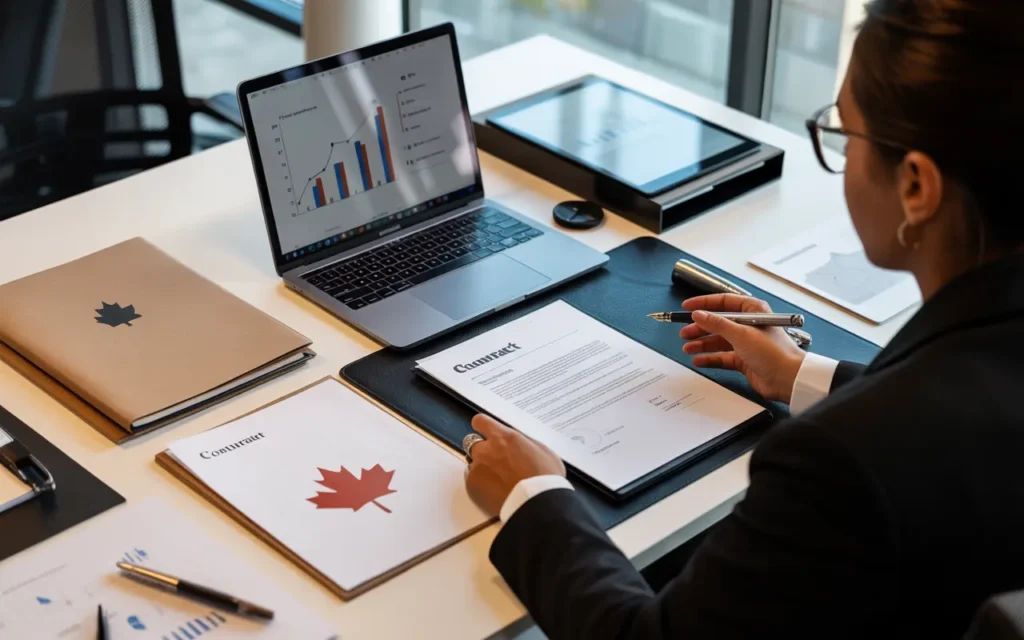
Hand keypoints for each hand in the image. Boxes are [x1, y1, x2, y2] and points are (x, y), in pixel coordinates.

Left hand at [464, 414, 565, 516]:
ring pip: (473, 463)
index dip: (483, 427)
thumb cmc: (544, 478)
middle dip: (483, 450)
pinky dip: (480, 483)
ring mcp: (477, 468)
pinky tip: (495, 491)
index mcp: (503, 437)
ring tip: (499, 481)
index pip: (480, 422)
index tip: (487, 433)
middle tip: (497, 462)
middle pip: (472, 443)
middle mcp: (486, 449)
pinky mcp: (472, 486)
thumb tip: (516, 442)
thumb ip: (522, 442)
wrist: (537, 505)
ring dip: (482, 468)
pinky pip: (471, 479)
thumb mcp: (541, 450)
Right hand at [680, 294, 805, 403]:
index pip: (724, 302)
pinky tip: (698, 360)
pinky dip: (710, 358)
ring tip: (687, 348)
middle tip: (684, 333)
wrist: (788, 378)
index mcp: (752, 311)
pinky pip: (722, 357)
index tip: (687, 308)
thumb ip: (717, 324)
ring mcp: (746, 343)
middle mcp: (748, 325)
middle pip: (718, 323)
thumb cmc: (773, 352)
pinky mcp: (744, 360)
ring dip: (702, 344)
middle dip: (700, 328)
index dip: (704, 304)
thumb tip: (698, 314)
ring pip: (718, 341)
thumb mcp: (741, 333)